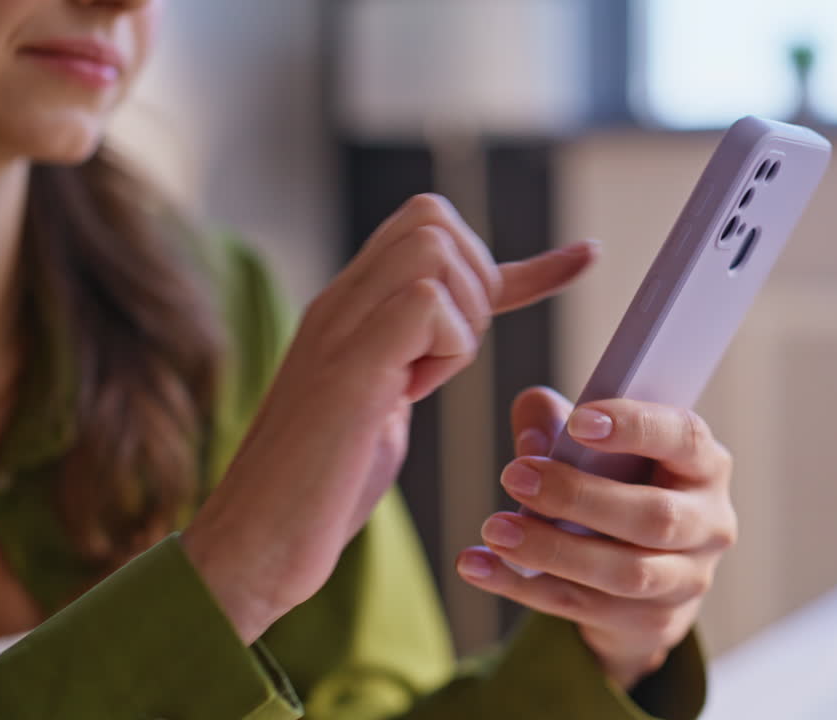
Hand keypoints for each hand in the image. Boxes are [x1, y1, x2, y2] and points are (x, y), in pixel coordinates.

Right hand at [181, 195, 597, 643]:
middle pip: (434, 219)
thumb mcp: (382, 407)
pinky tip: (409, 393)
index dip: (514, 254)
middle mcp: (340, 302)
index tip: (584, 260)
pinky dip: (446, 348)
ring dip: (459, 321)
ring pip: (435, 250)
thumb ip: (408, 359)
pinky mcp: (348, 364)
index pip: (430, 232)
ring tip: (419, 381)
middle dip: (475, 283)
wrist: (252, 545)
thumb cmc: (318, 490)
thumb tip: (448, 332)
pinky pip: (427, 303)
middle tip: (446, 360)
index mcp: (349, 310)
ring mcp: (339, 326)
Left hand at [456, 387, 737, 688]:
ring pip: (626, 573)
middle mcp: (709, 524)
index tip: (579, 421)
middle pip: (655, 517)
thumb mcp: (592, 446)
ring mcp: (687, 581)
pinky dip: (525, 586)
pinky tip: (480, 565)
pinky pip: (583, 607)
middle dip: (579, 496)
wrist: (640, 572)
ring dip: (552, 550)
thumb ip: (556, 423)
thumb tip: (533, 441)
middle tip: (515, 476)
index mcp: (703, 465)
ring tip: (495, 529)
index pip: (683, 437)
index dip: (635, 426)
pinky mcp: (652, 623)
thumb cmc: (618, 485)